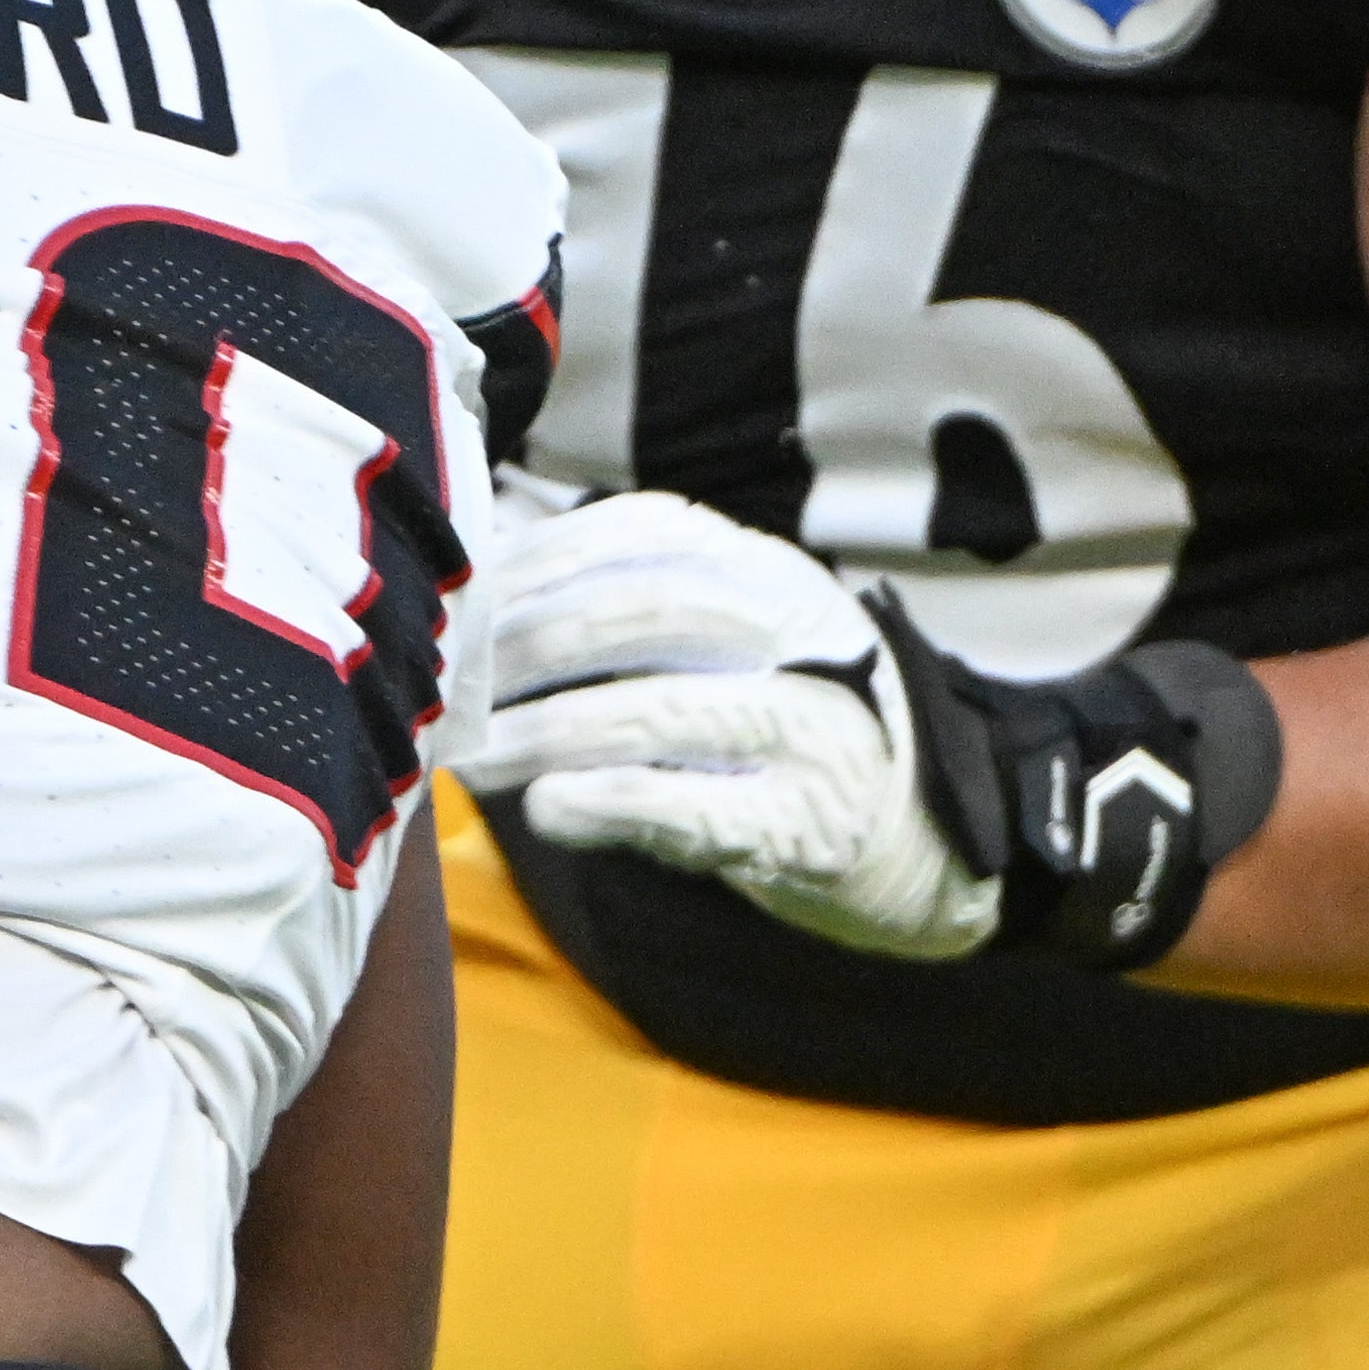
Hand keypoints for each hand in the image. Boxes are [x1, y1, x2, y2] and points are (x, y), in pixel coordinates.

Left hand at [449, 492, 999, 959]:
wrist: (918, 837)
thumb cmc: (783, 727)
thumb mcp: (731, 642)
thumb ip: (636, 604)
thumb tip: (490, 570)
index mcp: (770, 572)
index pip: (646, 532)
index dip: (542, 559)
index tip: (462, 594)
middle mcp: (799, 636)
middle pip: (646, 612)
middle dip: (528, 646)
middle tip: (449, 685)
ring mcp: (813, 730)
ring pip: (661, 709)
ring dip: (546, 732)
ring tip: (472, 758)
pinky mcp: (808, 824)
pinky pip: (698, 805)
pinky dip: (611, 801)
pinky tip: (549, 807)